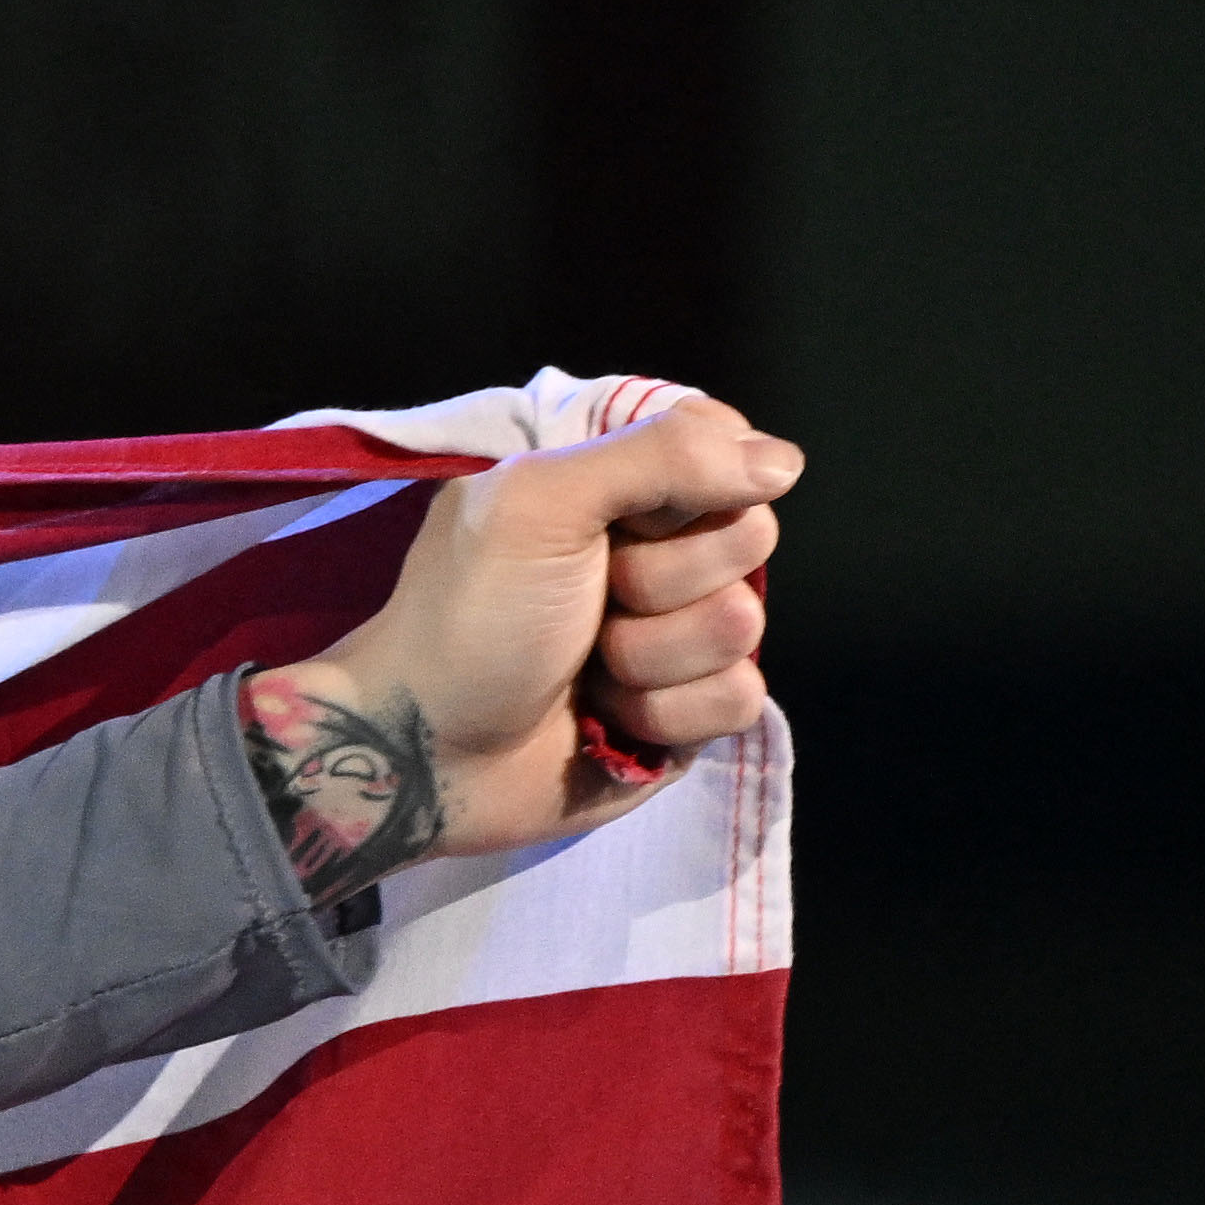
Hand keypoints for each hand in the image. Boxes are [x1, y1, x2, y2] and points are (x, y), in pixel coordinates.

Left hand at [239, 389, 800, 901]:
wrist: (422, 753)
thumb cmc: (465, 621)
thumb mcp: (539, 505)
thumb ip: (660, 455)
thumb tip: (782, 461)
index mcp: (613, 489)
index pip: (726, 451)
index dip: (693, 488)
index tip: (620, 519)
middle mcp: (653, 553)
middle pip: (747, 538)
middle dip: (661, 581)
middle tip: (586, 602)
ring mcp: (673, 634)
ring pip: (743, 624)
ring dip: (653, 656)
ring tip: (582, 666)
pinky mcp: (683, 712)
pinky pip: (736, 697)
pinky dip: (664, 713)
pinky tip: (605, 718)